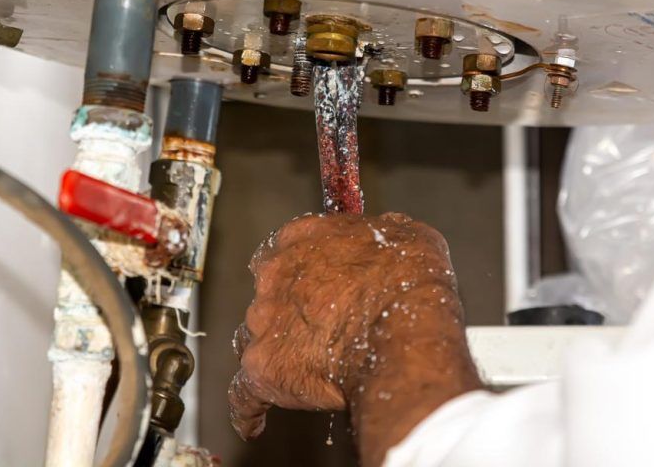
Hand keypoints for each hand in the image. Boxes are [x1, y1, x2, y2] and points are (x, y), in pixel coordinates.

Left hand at [229, 212, 481, 465]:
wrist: (405, 333)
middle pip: (266, 295)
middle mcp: (274, 277)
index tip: (308, 279)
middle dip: (283, 311)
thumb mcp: (408, 236)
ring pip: (253, 339)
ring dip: (271, 352)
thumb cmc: (409, 283)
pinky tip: (253, 420)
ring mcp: (263, 323)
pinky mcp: (264, 370)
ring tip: (294, 369)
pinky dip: (248, 408)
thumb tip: (386, 235)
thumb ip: (382, 234)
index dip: (296, 268)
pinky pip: (244, 393)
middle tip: (313, 328)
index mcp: (303, 239)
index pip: (282, 249)